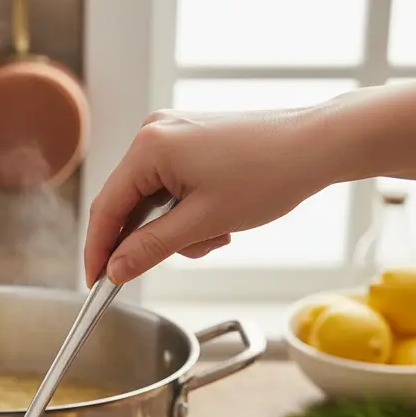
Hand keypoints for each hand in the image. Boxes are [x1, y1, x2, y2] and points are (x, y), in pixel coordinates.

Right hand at [84, 106, 330, 284]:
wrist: (318, 145)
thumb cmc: (269, 175)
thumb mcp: (202, 224)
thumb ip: (149, 249)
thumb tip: (114, 270)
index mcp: (149, 147)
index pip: (105, 210)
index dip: (98, 252)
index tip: (96, 283)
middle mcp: (154, 133)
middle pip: (126, 205)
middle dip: (147, 241)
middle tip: (164, 263)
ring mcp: (171, 134)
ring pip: (150, 202)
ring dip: (174, 231)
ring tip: (214, 236)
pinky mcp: (189, 141)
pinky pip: (168, 189)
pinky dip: (185, 214)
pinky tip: (216, 220)